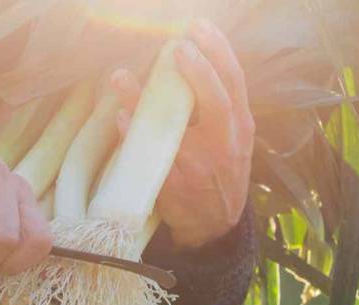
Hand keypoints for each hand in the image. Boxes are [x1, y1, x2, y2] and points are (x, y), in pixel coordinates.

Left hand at [111, 19, 254, 248]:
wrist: (214, 223)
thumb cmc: (219, 169)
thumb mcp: (231, 137)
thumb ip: (216, 103)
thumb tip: (184, 56)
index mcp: (239, 125)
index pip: (235, 82)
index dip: (219, 52)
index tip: (199, 26)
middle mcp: (225, 144)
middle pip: (218, 103)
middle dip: (199, 72)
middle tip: (176, 46)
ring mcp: (200, 167)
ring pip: (174, 132)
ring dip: (144, 102)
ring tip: (120, 76)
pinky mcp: (175, 187)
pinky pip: (151, 159)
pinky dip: (134, 136)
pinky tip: (118, 116)